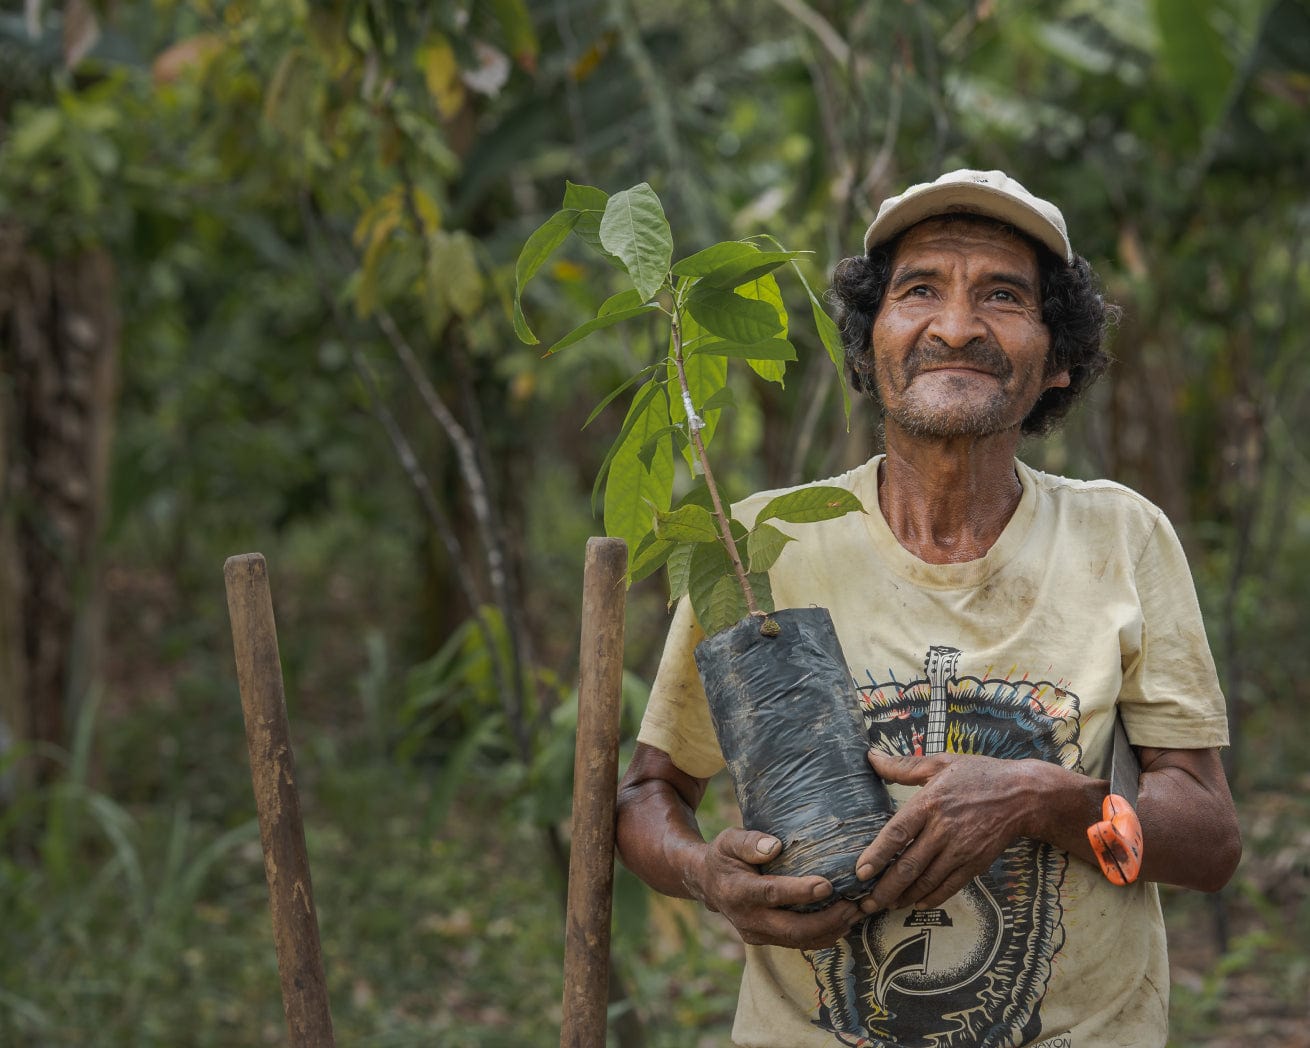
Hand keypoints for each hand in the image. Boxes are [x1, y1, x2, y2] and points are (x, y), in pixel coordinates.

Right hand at [698, 827, 862, 949]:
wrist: (708, 884)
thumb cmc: (724, 856)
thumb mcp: (729, 840)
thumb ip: (750, 842)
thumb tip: (776, 846)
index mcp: (738, 891)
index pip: (772, 894)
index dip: (800, 892)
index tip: (827, 884)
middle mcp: (748, 919)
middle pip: (792, 928)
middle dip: (827, 920)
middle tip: (853, 905)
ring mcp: (757, 934)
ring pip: (799, 940)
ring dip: (831, 930)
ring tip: (856, 913)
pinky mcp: (767, 940)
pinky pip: (799, 943)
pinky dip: (824, 935)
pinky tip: (843, 922)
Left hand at [854, 752, 1039, 913]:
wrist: (1023, 795)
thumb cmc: (978, 775)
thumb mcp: (940, 762)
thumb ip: (902, 766)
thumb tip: (870, 757)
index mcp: (930, 803)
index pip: (897, 833)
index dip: (877, 855)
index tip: (860, 872)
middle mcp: (943, 829)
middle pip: (909, 865)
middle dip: (885, 888)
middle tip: (866, 903)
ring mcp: (961, 849)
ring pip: (927, 880)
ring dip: (904, 897)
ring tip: (886, 906)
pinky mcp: (976, 863)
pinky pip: (950, 886)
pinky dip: (932, 898)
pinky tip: (917, 903)